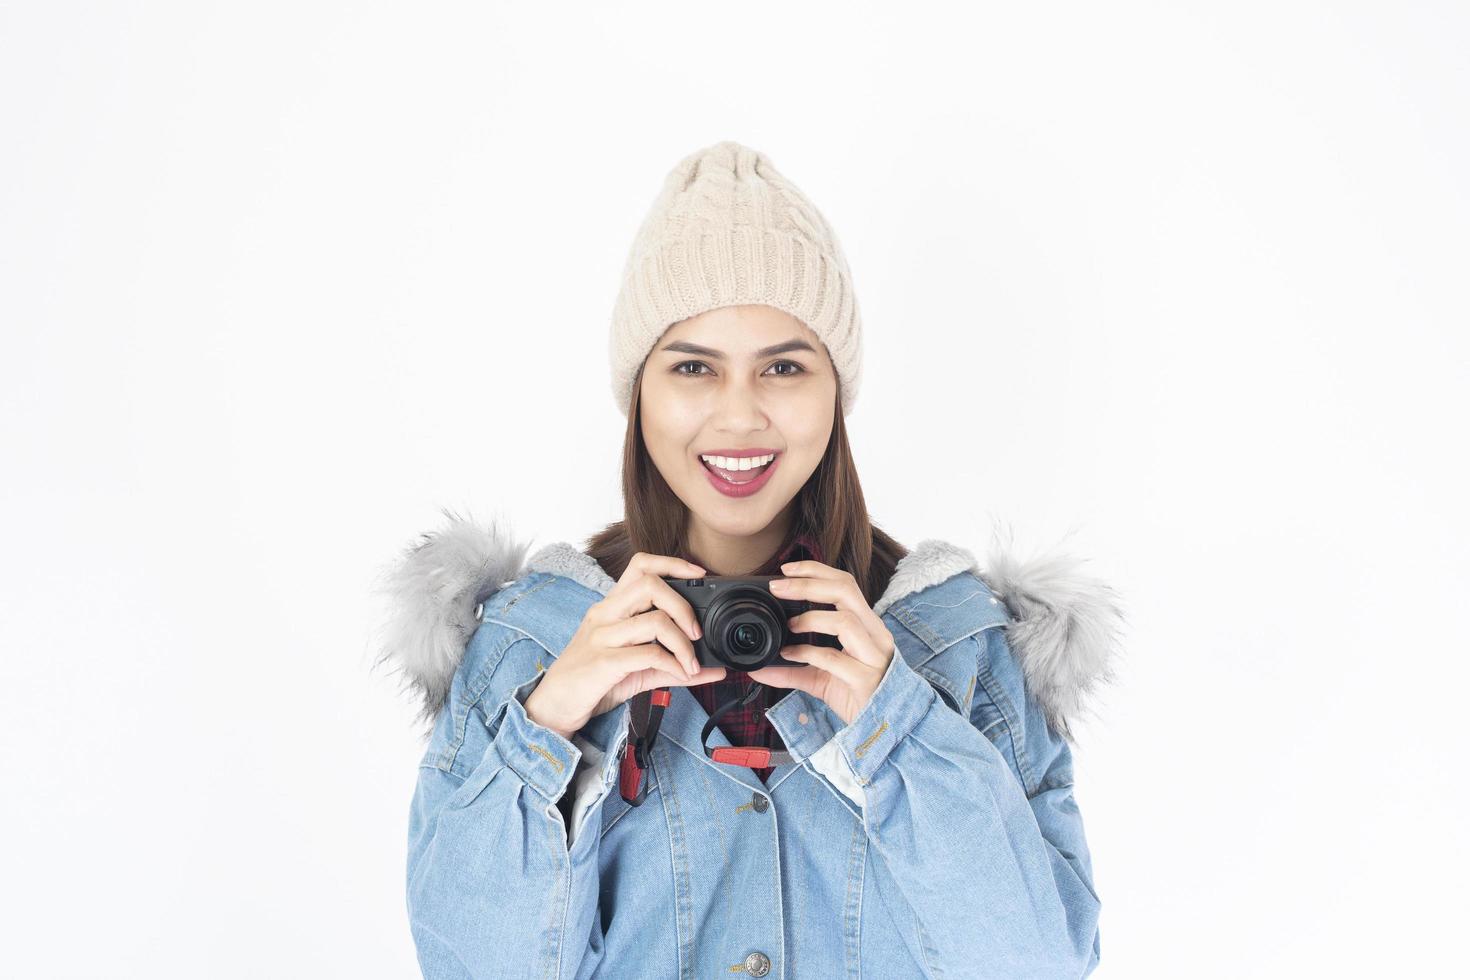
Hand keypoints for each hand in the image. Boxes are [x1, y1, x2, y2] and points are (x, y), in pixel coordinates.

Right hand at [523, 552, 727, 739]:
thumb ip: (672, 664)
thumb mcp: (636, 668)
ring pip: (654, 621)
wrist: (554, 705)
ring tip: (691, 664)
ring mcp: (602, 637)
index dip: (672, 563)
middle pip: (651, 585)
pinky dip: (673, 664)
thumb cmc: (593, 680)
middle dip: (683, 607)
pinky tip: (680, 674)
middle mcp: (604, 614)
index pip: (640, 565)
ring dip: (683, 644)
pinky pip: (648, 655)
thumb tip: (714, 669)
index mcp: (611, 606)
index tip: (699, 574)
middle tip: (697, 633)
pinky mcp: (602, 662)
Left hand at [746, 559, 897, 726]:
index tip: (786, 569)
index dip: (816, 571)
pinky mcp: (866, 679)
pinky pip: (835, 658)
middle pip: (845, 591)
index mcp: (866, 625)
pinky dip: (807, 653)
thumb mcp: (822, 678)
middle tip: (778, 587)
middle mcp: (874, 634)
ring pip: (845, 621)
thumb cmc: (859, 695)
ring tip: (788, 625)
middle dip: (808, 584)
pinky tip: (789, 655)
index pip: (845, 583)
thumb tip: (759, 668)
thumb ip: (793, 669)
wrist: (886, 728)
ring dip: (810, 618)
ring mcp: (873, 656)